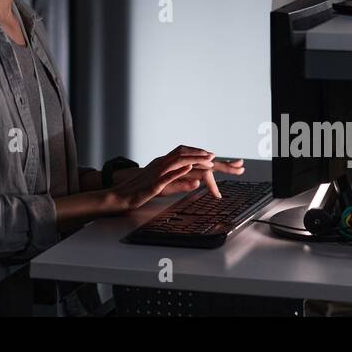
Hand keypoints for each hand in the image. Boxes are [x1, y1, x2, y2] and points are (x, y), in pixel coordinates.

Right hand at [105, 146, 239, 212]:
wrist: (122, 195)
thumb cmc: (143, 191)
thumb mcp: (167, 186)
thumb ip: (182, 182)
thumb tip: (198, 180)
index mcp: (170, 165)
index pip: (192, 157)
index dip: (209, 157)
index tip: (228, 161)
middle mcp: (165, 164)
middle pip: (189, 156)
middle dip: (209, 157)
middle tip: (230, 161)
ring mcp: (159, 172)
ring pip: (179, 162)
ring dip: (195, 159)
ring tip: (210, 159)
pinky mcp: (154, 183)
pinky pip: (167, 176)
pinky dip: (178, 172)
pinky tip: (189, 169)